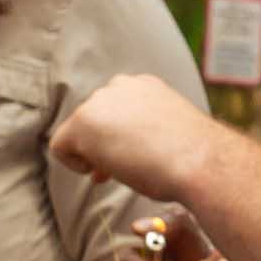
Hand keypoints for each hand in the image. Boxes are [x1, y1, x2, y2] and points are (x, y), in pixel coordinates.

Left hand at [47, 69, 218, 202]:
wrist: (199, 161)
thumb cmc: (194, 157)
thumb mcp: (171, 133)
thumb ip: (147, 132)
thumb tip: (126, 151)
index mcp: (144, 85)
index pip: (116, 108)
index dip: (119, 136)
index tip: (132, 157)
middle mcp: (120, 86)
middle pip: (95, 118)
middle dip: (103, 145)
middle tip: (117, 171)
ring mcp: (100, 102)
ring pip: (79, 131)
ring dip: (92, 153)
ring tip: (111, 174)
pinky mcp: (82, 123)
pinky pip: (60, 146)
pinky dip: (74, 163)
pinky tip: (95, 173)